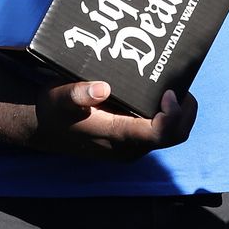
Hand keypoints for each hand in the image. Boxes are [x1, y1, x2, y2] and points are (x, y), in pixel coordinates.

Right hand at [30, 81, 197, 161]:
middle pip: (175, 135)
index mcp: (118, 137)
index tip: (169, 90)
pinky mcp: (131, 142)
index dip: (174, 114)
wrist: (44, 128)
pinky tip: (159, 90)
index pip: (161, 133)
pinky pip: (160, 130)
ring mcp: (132, 147)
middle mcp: (130, 147)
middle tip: (178, 81)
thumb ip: (77, 94)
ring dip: (178, 110)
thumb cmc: (54, 110)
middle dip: (184, 110)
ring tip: (171, 82)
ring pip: (171, 133)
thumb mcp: (59, 98)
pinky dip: (167, 113)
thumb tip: (101, 88)